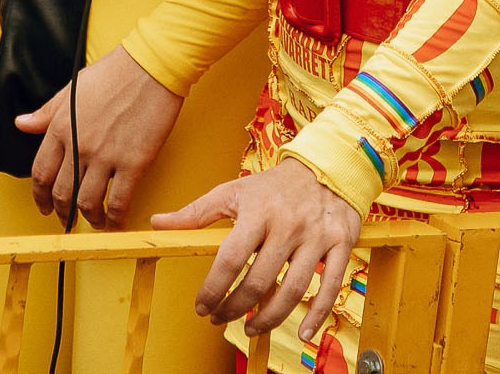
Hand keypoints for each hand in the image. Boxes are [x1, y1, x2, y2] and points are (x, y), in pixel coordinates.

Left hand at [15, 46, 184, 227]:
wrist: (151, 66)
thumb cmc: (114, 72)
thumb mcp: (71, 89)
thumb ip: (46, 112)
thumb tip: (21, 123)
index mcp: (60, 127)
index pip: (41, 172)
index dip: (40, 195)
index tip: (44, 205)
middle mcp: (79, 145)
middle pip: (62, 193)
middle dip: (62, 212)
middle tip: (66, 221)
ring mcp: (106, 156)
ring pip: (88, 202)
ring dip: (88, 218)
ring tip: (93, 221)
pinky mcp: (134, 162)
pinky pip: (120, 201)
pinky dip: (115, 219)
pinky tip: (116, 223)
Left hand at [153, 158, 359, 343]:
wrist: (326, 165)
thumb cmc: (273, 185)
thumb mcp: (233, 191)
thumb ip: (196, 212)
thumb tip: (157, 223)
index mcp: (258, 211)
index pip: (231, 258)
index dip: (213, 288)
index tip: (202, 308)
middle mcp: (288, 224)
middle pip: (260, 280)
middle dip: (236, 308)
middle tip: (222, 319)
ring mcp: (317, 236)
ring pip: (294, 290)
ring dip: (270, 318)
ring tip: (252, 329)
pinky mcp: (342, 243)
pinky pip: (331, 286)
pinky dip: (318, 314)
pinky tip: (304, 334)